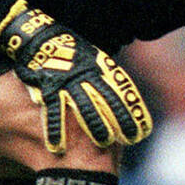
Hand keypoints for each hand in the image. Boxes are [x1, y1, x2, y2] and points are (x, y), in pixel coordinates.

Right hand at [0, 0, 151, 153]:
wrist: (41, 38)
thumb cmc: (71, 54)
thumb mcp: (94, 59)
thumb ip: (106, 78)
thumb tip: (124, 100)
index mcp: (100, 68)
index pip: (122, 91)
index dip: (133, 110)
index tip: (143, 130)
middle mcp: (87, 75)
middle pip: (107, 99)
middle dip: (120, 119)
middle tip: (130, 137)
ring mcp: (68, 82)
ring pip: (84, 105)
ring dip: (95, 124)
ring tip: (104, 141)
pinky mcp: (49, 88)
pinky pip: (54, 111)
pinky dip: (56, 129)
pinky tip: (59, 146)